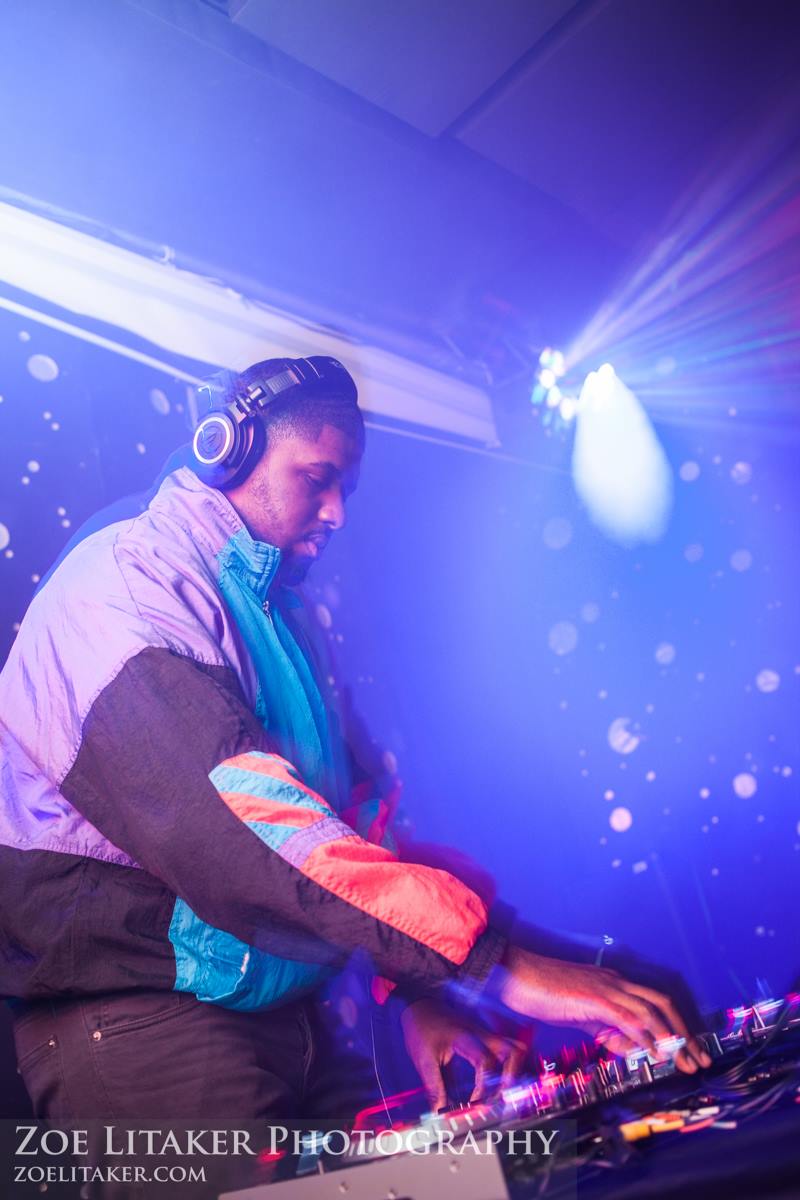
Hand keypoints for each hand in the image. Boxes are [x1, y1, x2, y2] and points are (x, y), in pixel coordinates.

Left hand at [400, 997, 525, 1111]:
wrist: (420, 1004)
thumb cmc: (421, 1027)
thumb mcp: (424, 1059)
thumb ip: (435, 1087)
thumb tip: (440, 1112)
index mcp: (465, 1038)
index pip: (485, 1062)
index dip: (484, 1086)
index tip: (475, 1103)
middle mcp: (481, 1035)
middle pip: (513, 1051)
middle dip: (511, 1078)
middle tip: (499, 1098)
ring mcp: (485, 1035)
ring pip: (514, 1048)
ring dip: (513, 1071)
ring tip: (501, 1092)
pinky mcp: (485, 1038)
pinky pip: (505, 1050)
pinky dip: (507, 1066)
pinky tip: (498, 1082)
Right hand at [498, 946, 710, 1073]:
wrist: (515, 973)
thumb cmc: (541, 992)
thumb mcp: (579, 1014)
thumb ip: (606, 1029)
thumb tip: (632, 1049)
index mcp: (612, 982)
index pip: (654, 1001)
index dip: (676, 1025)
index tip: (689, 1049)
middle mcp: (615, 981)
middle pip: (662, 1002)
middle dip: (684, 1031)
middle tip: (699, 1059)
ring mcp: (606, 987)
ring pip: (650, 1010)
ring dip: (671, 1038)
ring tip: (685, 1063)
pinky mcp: (594, 998)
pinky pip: (628, 1018)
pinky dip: (645, 1037)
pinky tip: (654, 1055)